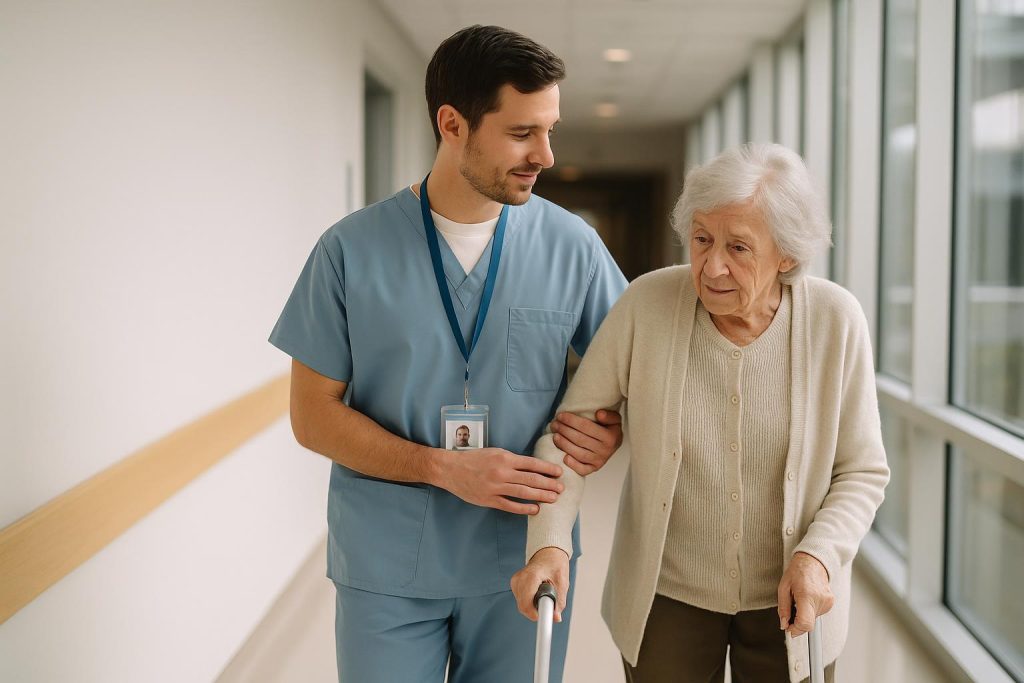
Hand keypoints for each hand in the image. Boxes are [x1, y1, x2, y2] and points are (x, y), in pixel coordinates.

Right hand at [437, 448, 563, 514]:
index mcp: (504, 458)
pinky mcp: (489, 500)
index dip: (547, 469)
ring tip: (553, 498)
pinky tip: (535, 509)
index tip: (559, 472)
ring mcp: (495, 487)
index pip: (532, 463)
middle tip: (561, 488)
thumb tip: (532, 467)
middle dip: (549, 484)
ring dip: (541, 496)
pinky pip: (510, 505)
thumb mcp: (494, 452)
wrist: (450, 469)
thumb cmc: (473, 459)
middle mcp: (502, 472)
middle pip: (531, 479)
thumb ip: (512, 459)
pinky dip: (524, 508)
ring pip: (523, 492)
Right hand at [511, 547, 570, 621]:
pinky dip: (530, 602)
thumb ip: (559, 601)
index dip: (534, 615)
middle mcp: (520, 578)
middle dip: (537, 611)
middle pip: (523, 606)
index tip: (543, 621)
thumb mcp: (562, 582)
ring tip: (545, 594)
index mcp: (531, 576)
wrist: (548, 553)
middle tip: (549, 605)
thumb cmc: (555, 564)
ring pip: (522, 605)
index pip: (526, 603)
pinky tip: (538, 593)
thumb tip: (556, 618)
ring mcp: (515, 581)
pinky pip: (521, 601)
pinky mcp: (515, 584)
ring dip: (534, 606)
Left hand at [551, 409, 622, 475]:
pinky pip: (581, 469)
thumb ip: (609, 415)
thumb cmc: (609, 429)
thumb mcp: (614, 419)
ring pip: (578, 453)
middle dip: (564, 430)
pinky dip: (572, 464)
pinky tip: (563, 456)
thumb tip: (599, 414)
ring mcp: (599, 461)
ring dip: (563, 444)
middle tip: (554, 424)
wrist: (613, 444)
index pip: (586, 426)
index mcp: (610, 437)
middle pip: (579, 439)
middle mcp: (605, 450)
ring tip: (555, 436)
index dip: (571, 420)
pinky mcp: (593, 469)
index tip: (561, 415)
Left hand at [777, 552, 833, 636]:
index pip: (805, 623)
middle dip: (797, 621)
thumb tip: (784, 624)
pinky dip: (810, 611)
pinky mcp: (831, 603)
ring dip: (803, 615)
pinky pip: (817, 614)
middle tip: (791, 608)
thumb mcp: (783, 588)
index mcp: (807, 595)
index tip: (789, 628)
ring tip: (799, 600)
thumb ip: (783, 608)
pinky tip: (807, 599)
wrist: (813, 561)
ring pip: (813, 620)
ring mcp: (828, 602)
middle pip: (808, 623)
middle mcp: (820, 600)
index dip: (796, 629)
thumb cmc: (797, 571)